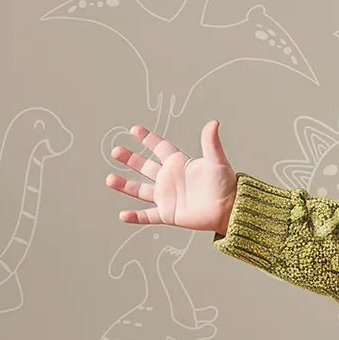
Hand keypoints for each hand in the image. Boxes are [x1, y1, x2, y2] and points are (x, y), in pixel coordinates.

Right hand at [106, 119, 237, 233]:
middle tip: (115, 151)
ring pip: (140, 190)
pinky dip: (135, 217)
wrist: (229, 209)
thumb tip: (214, 122)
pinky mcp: (168, 214)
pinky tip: (122, 215)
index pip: (160, 147)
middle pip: (145, 166)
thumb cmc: (226, 183)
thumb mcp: (217, 161)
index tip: (134, 129)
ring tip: (109, 179)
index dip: (148, 138)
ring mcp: (167, 197)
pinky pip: (148, 216)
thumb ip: (211, 143)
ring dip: (125, 185)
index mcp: (180, 163)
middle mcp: (170, 179)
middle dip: (130, 159)